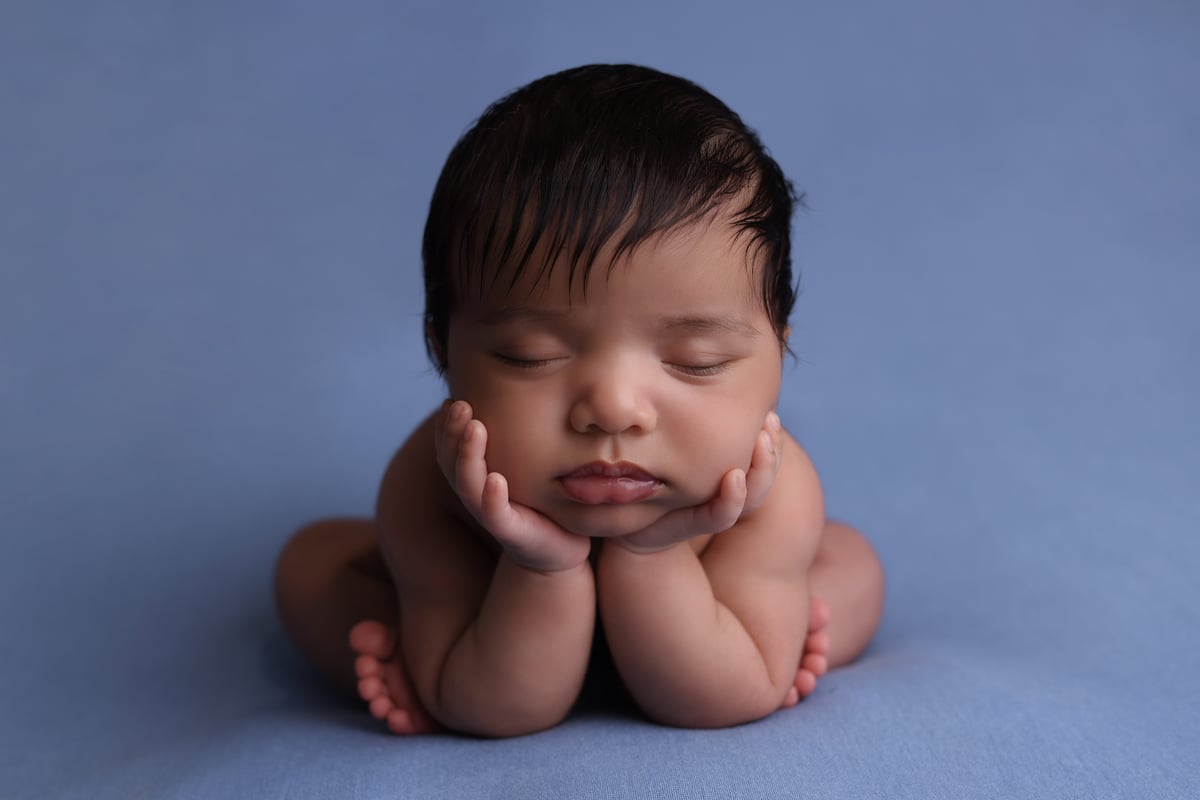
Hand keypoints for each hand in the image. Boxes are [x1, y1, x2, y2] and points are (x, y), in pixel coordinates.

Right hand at [435, 400, 591, 572]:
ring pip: (468, 485)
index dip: (445, 425)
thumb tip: (518, 384)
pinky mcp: (511, 532)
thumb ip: (516, 432)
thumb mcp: (526, 460)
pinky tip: (495, 480)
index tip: (451, 399)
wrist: (560, 547)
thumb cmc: (542, 497)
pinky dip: (492, 498)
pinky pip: (495, 515)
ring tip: (475, 428)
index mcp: (476, 474)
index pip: (450, 447)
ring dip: (468, 456)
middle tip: (460, 404)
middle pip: (451, 461)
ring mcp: (491, 513)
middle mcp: (476, 492)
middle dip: (452, 432)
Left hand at [615, 411, 783, 552]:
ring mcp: (707, 511)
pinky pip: (716, 517)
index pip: (761, 457)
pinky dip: (730, 501)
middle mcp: (723, 495)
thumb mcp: (668, 436)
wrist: (618, 519)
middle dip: (772, 452)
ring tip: (761, 443)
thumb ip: (688, 415)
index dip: (773, 440)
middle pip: (762, 477)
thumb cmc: (646, 472)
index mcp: (725, 472)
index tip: (771, 416)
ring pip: (750, 498)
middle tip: (771, 422)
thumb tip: (709, 374)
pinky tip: (734, 478)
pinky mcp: (686, 525)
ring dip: (761, 472)